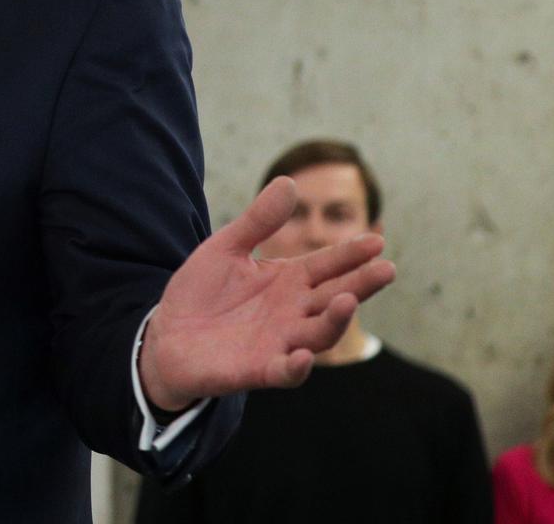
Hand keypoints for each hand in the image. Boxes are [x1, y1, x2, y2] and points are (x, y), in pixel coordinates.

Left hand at [138, 176, 395, 411]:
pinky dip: (295, 367)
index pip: (327, 266)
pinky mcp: (257, 370)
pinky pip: (284, 372)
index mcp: (288, 281)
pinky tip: (302, 356)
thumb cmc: (201, 292)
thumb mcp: (226, 249)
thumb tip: (288, 181)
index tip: (377, 241)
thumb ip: (258, 221)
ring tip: (348, 300)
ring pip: (318, 334)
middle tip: (386, 269)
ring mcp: (279, 342)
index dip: (351, 255)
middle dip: (361, 285)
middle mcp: (292, 312)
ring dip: (335, 321)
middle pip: (335, 298)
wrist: (167, 335)